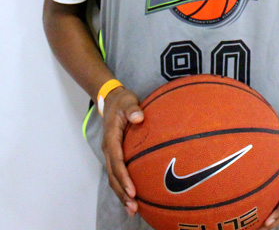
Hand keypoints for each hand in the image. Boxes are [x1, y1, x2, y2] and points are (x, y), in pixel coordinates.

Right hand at [101, 87, 143, 216]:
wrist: (111, 100)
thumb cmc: (122, 101)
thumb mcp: (127, 100)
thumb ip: (132, 108)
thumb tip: (138, 117)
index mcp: (111, 137)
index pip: (117, 161)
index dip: (124, 177)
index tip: (133, 190)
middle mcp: (108, 148)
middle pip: (113, 175)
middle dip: (122, 193)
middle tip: (134, 207)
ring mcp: (110, 153)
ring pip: (113, 178)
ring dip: (121, 194)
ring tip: (133, 209)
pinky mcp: (115, 155)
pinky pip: (117, 174)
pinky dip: (122, 186)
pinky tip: (132, 197)